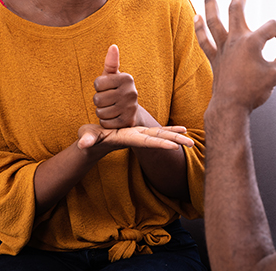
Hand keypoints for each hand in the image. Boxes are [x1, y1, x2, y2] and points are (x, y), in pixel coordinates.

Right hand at [77, 123, 194, 150]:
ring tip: (191, 140)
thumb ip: (86, 140)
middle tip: (192, 144)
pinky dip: (170, 129)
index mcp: (128, 138)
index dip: (160, 143)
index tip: (174, 146)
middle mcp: (137, 137)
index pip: (147, 141)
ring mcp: (140, 135)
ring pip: (162, 135)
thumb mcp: (86, 137)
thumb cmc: (89, 140)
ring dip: (176, 136)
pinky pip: (159, 131)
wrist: (93, 144)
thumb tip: (83, 145)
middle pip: (159, 139)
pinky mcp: (140, 132)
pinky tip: (182, 129)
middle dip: (175, 141)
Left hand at [93, 44, 140, 128]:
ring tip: (111, 109)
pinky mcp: (128, 122)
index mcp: (127, 78)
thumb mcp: (114, 76)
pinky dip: (106, 122)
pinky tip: (114, 118)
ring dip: (102, 112)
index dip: (99, 87)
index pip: (97, 83)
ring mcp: (130, 108)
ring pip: (100, 112)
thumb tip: (113, 46)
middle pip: (97, 99)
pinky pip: (105, 123)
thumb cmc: (117, 90)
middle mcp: (131, 92)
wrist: (132, 112)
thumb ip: (111, 62)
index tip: (107, 88)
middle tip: (109, 100)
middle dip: (99, 101)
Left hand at [194, 0, 275, 112]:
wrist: (231, 108)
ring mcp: (223, 48)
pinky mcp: (215, 59)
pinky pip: (205, 40)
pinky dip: (199, 28)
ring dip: (210, 1)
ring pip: (213, 19)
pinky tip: (195, 16)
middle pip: (236, 8)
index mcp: (252, 42)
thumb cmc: (253, 92)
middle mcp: (235, 40)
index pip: (274, 28)